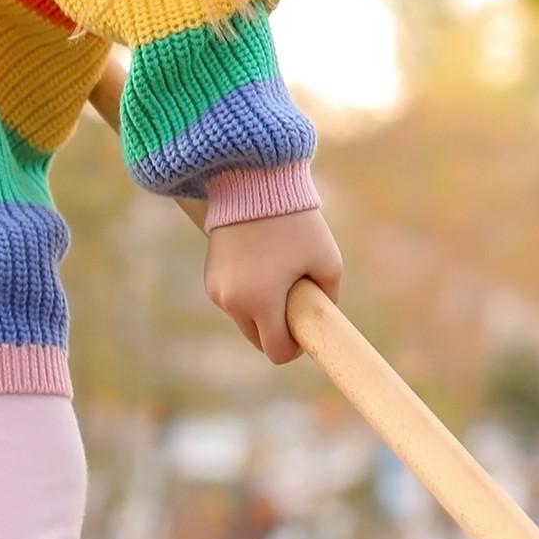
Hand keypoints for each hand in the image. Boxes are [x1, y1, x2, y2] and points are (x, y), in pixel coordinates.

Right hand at [203, 207, 342, 363]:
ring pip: (244, 320)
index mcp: (260, 302)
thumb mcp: (328, 261)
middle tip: (298, 304)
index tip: (306, 334)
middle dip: (278, 330)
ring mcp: (216, 290)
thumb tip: (320, 317)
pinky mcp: (209, 277)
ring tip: (281, 278)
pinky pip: (233, 301)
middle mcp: (232, 302)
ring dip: (263, 312)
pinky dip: (249, 296)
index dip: (294, 348)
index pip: (275, 350)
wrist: (254, 187)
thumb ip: (329, 297)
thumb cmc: (297, 225)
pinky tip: (264, 268)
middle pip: (258, 339)